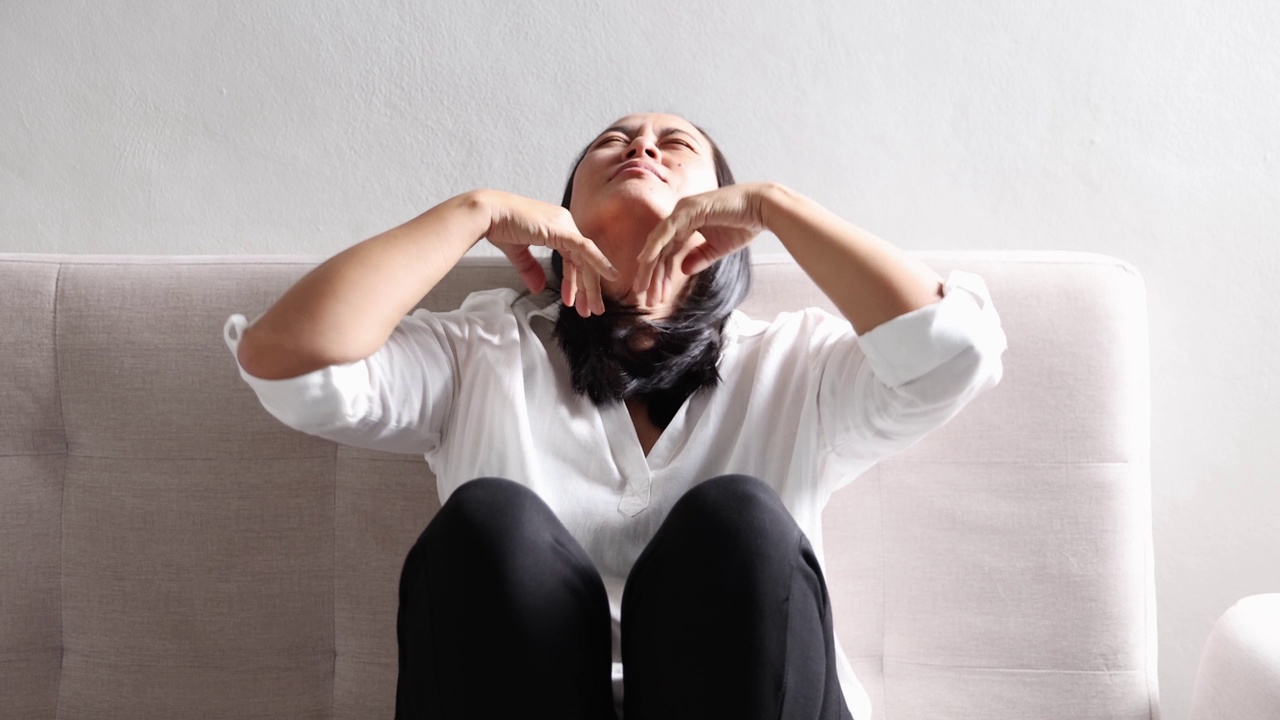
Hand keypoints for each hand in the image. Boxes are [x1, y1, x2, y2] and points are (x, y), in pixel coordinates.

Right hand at [480, 189, 619, 316]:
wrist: (487, 214)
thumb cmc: (498, 225)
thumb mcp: (519, 252)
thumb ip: (530, 269)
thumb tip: (538, 288)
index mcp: (555, 226)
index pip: (572, 257)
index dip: (574, 281)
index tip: (572, 301)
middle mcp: (564, 223)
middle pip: (582, 260)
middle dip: (586, 288)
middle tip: (590, 310)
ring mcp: (565, 225)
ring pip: (586, 259)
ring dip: (591, 285)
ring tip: (594, 307)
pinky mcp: (562, 230)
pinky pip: (586, 249)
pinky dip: (600, 263)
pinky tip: (611, 276)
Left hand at [632, 182, 773, 304]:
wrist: (761, 209)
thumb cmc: (743, 224)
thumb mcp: (717, 248)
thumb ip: (699, 257)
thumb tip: (682, 270)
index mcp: (686, 224)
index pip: (667, 253)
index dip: (662, 276)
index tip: (658, 297)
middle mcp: (680, 216)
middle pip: (659, 250)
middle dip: (652, 276)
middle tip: (646, 299)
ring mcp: (682, 211)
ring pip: (658, 243)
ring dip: (650, 267)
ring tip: (644, 289)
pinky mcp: (687, 210)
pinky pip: (665, 231)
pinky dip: (654, 247)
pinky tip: (646, 263)